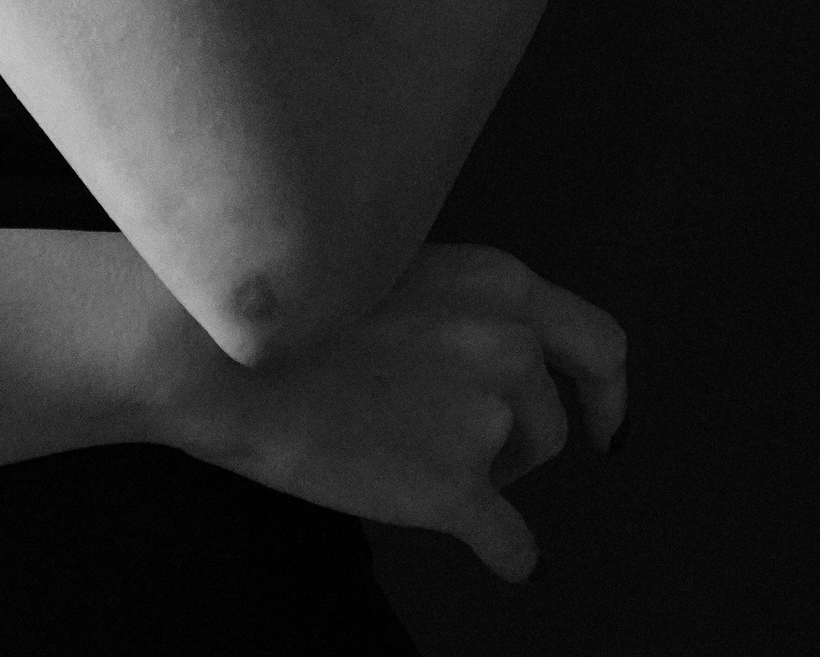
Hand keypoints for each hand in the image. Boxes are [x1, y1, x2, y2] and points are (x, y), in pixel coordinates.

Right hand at [145, 242, 626, 583]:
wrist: (212, 345)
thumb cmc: (284, 294)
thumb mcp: (394, 258)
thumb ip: (457, 301)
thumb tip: (484, 349)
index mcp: (499, 283)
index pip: (599, 342)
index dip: (608, 391)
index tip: (604, 422)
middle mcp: (508, 347)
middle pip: (550, 419)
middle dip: (516, 437)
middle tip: (451, 436)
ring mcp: (483, 420)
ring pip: (521, 474)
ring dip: (487, 475)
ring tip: (407, 453)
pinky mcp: (451, 490)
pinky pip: (513, 545)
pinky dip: (511, 556)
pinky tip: (503, 560)